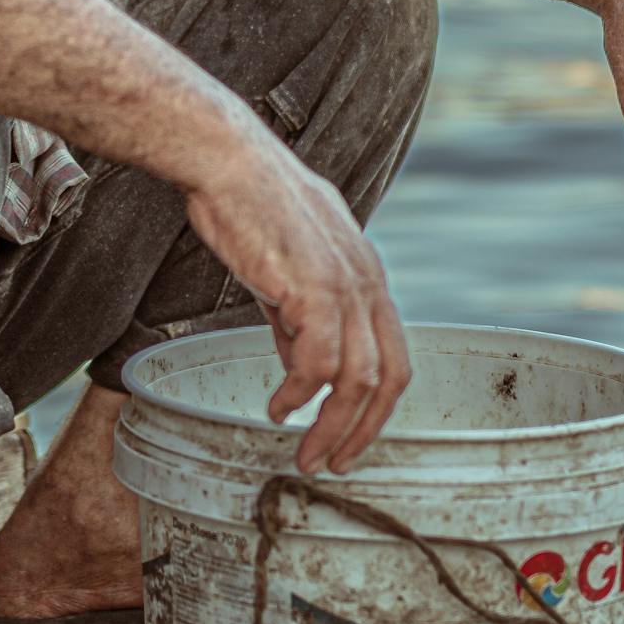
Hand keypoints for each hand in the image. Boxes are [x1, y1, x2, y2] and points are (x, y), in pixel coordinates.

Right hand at [183, 121, 410, 470]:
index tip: (350, 438)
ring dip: (331, 425)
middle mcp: (367, 283)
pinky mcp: (314, 287)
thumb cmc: (250, 205)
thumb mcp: (289, 267)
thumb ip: (299, 318)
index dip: (377, 408)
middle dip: (362, 431)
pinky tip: (278, 406)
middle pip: (388, 378)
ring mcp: (345, 285)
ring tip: (304, 451)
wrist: (228, 160)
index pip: (394, 358)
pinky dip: (300, 394)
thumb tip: (299, 368)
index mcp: (367, 276)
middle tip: (332, 463)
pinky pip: (317, 361)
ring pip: (357, 379)